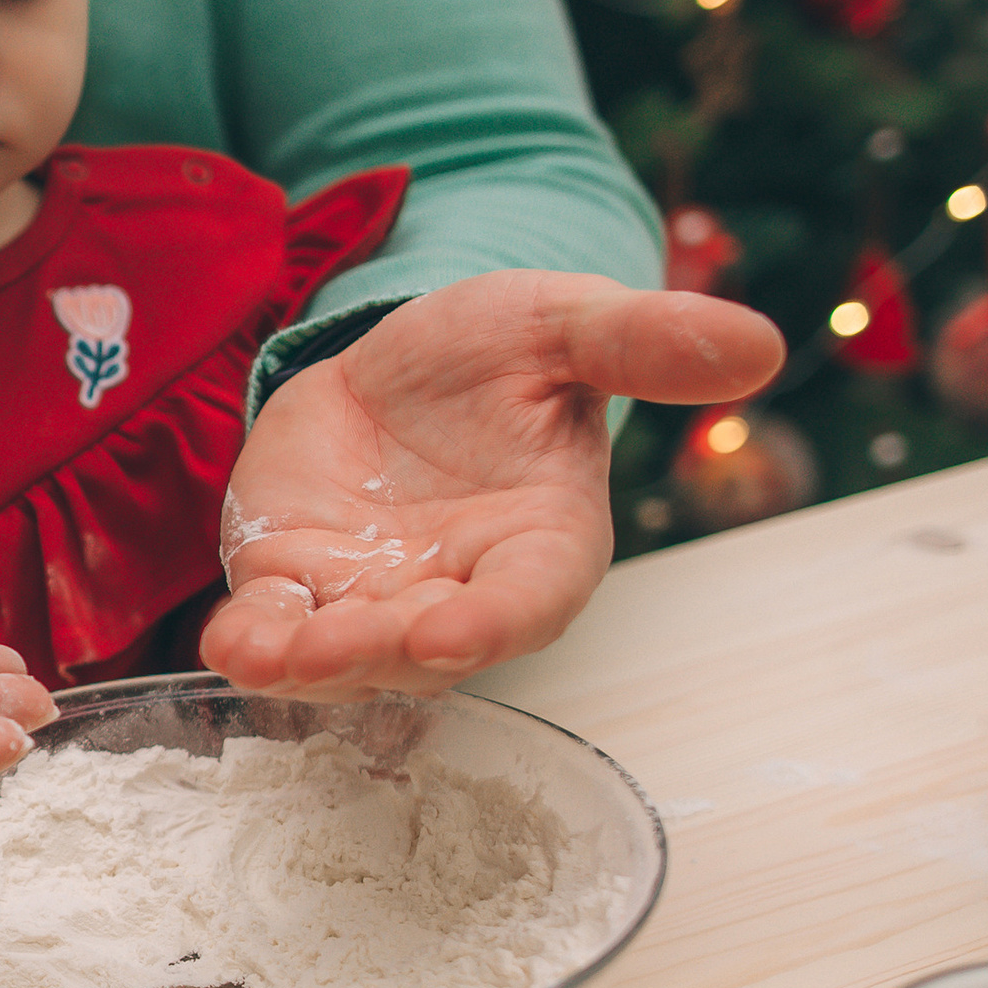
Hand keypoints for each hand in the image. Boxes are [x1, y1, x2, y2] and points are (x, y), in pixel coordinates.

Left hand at [203, 271, 783, 698]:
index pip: (530, 601)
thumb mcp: (566, 325)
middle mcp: (458, 592)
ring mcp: (370, 597)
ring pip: (342, 653)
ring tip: (276, 653)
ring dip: (309, 661)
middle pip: (426, 647)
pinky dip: (251, 643)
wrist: (403, 358)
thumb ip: (644, 343)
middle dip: (383, 650)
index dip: (496, 623)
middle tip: (340, 645)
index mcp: (542, 545)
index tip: (459, 632)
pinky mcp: (295, 579)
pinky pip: (271, 629)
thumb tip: (758, 343)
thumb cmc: (503, 357)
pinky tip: (229, 643)